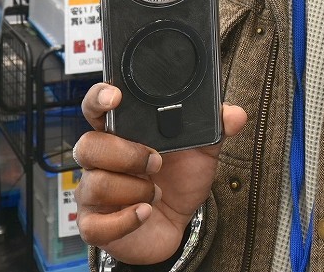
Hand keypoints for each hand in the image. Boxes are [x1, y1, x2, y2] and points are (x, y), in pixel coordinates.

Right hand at [73, 83, 247, 263]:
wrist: (179, 222)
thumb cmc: (181, 179)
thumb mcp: (202, 150)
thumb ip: (216, 128)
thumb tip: (235, 114)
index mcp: (122, 132)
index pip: (95, 107)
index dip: (98, 98)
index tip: (115, 97)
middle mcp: (101, 159)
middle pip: (88, 145)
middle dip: (125, 153)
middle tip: (157, 161)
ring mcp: (93, 193)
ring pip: (94, 183)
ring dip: (133, 188)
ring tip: (156, 192)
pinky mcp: (95, 225)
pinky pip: (95, 225)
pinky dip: (124, 220)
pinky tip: (145, 212)